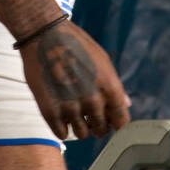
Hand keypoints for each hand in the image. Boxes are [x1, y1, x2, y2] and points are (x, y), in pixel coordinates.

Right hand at [20, 19, 130, 140]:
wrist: (44, 35)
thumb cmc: (74, 44)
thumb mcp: (102, 60)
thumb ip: (114, 85)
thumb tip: (125, 104)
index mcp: (109, 87)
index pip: (122, 122)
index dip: (116, 124)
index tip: (111, 122)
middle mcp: (92, 100)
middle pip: (101, 130)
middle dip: (97, 125)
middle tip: (90, 115)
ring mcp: (71, 107)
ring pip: (82, 134)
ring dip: (79, 126)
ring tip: (73, 111)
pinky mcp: (50, 110)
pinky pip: (62, 133)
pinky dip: (62, 127)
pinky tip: (61, 112)